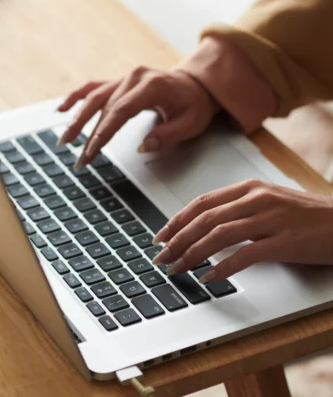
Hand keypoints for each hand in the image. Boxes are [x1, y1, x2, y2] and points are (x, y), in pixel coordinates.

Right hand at [57, 66, 219, 166]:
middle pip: (103, 106)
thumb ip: (168, 134)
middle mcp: (133, 77)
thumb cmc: (194, 104)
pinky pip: (92, 87)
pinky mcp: (118, 82)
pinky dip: (75, 97)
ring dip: (76, 119)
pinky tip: (60, 109)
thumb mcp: (191, 122)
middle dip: (88, 134)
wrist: (195, 84)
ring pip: (93, 97)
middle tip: (79, 159)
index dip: (104, 132)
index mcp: (151, 85)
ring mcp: (123, 78)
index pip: (120, 111)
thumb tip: (143, 146)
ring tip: (64, 140)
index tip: (92, 151)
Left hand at [152, 179, 332, 281]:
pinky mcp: (285, 241)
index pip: (201, 202)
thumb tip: (203, 226)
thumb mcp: (268, 202)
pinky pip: (245, 254)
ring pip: (219, 234)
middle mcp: (256, 199)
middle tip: (161, 257)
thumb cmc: (306, 214)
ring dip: (192, 253)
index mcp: (249, 188)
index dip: (176, 219)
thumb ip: (238, 209)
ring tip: (177, 268)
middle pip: (205, 218)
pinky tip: (208, 277)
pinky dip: (222, 267)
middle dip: (177, 239)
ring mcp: (271, 219)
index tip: (160, 235)